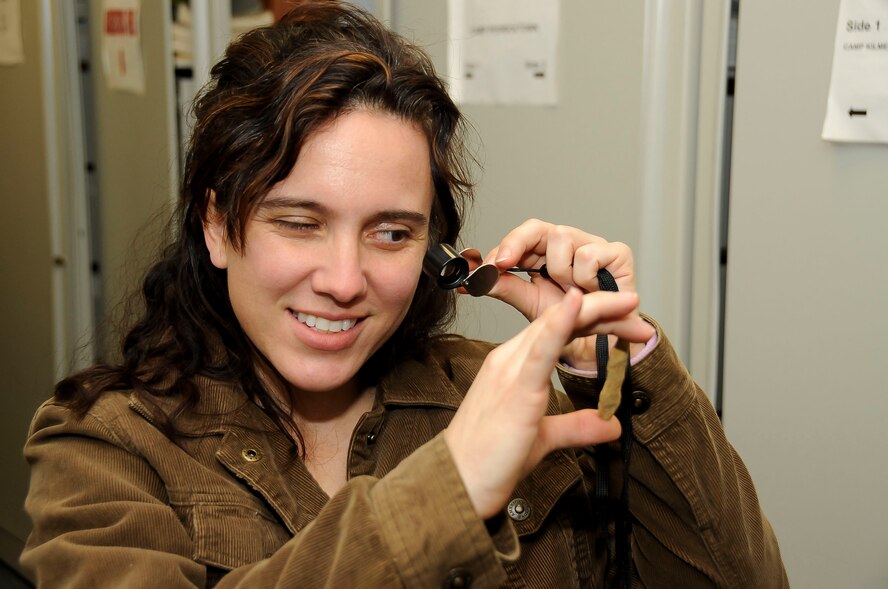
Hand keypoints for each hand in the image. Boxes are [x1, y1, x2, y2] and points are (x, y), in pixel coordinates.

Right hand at [444, 288, 651, 519]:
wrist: (457, 484)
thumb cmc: (488, 460)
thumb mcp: (542, 437)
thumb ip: (576, 426)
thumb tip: (611, 424)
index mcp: (513, 366)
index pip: (559, 330)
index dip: (594, 321)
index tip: (628, 323)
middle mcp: (508, 359)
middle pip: (561, 321)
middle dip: (603, 311)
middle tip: (638, 306)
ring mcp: (509, 370)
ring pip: (555, 327)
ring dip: (594, 310)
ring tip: (627, 301)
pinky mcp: (515, 389)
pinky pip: (540, 350)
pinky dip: (559, 324)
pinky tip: (575, 303)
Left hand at [481, 219, 643, 369]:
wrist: (600, 345)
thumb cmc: (570, 319)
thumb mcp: (530, 302)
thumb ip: (503, 286)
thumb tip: (471, 277)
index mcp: (546, 253)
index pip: (521, 237)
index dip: (504, 247)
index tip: (487, 265)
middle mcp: (569, 243)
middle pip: (538, 226)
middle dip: (516, 243)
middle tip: (503, 263)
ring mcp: (593, 245)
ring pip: (561, 237)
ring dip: (559, 270)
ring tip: (569, 291)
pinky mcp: (617, 253)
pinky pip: (588, 254)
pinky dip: (583, 276)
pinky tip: (590, 290)